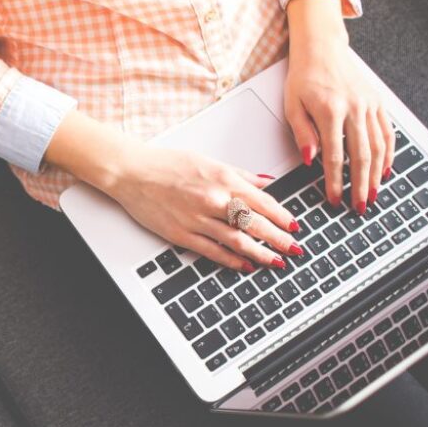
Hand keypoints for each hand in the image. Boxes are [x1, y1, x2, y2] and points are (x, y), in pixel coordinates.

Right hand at [102, 142, 300, 270]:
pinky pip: (213, 251)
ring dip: (261, 253)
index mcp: (223, 179)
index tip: (295, 227)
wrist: (132, 173)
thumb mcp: (208, 161)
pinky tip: (245, 265)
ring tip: (276, 262)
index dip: (283, 217)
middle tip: (295, 249)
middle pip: (256, 224)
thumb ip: (239, 175)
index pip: (263, 202)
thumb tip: (265, 183)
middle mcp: (214, 200)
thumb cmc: (166, 165)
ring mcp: (198, 219)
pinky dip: (232, 260)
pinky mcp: (182, 234)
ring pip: (238, 241)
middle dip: (280, 239)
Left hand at [284, 0, 394, 212]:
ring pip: (378, 146)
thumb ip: (302, 133)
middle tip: (360, 206)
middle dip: (360, 185)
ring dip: (376, 174)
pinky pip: (387, 132)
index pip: (334, 156)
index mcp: (330, 111)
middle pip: (361, 155)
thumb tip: (310, 160)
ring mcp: (369, 105)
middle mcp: (354, 108)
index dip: (335, 181)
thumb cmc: (303, 77)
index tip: (333, 199)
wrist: (322, 48)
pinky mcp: (377, 102)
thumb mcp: (292, 105)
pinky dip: (388, 153)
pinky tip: (384, 170)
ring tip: (373, 194)